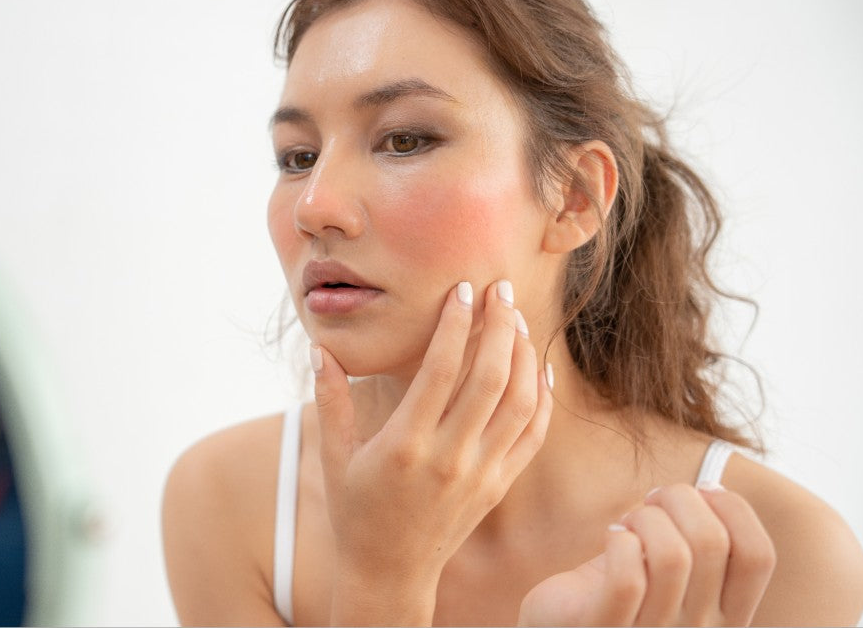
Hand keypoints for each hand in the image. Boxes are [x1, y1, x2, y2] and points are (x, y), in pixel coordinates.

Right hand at [311, 280, 552, 622]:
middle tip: (502, 289)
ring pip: (520, 402)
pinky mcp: (499, 485)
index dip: (456, 324)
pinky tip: (537, 365)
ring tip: (517, 318)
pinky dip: (542, 397)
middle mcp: (449, 457)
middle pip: (490, 378)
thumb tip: (320, 348)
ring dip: (524, 354)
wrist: (390, 572)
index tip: (463, 289)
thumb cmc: (356, 510)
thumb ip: (329, 400)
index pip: (441, 370)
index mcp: (404, 445)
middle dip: (500, 325)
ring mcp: (481, 473)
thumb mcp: (334, 457)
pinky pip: (533, 434)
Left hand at [518, 483, 776, 625]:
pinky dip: (620, 543)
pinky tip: (612, 537)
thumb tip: (710, 490)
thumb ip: (695, 539)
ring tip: (628, 524)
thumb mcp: (668, 566)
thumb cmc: (618, 589)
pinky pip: (627, 581)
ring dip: (646, 518)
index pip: (758, 556)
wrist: (564, 626)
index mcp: (726, 616)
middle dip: (679, 498)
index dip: (734, 508)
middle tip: (651, 503)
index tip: (703, 491)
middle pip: (711, 541)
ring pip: (671, 556)